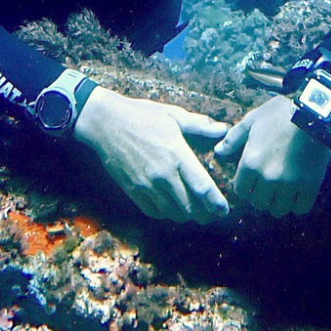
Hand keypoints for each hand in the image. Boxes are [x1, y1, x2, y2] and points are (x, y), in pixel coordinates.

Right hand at [72, 87, 231, 223]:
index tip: (225, 210)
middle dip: (205, 214)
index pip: (203, 188)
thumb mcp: (173, 115)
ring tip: (194, 211)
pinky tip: (172, 207)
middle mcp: (163, 174)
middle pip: (190, 207)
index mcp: (177, 154)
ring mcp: (146, 185)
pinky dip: (166, 214)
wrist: (106, 122)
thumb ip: (200, 126)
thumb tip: (223, 130)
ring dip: (187, 215)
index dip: (217, 203)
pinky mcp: (133, 190)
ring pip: (173, 213)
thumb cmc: (142, 115)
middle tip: (213, 213)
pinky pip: (154, 212)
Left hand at [213, 95, 330, 215]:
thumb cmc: (280, 114)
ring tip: (283, 192)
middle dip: (261, 196)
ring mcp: (289, 184)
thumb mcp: (252, 120)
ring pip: (278, 210)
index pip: (241, 191)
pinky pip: (300, 209)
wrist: (314, 114)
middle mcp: (267, 178)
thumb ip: (233, 138)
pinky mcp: (309, 186)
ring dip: (279, 203)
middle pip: (259, 203)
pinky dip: (298, 205)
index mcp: (250, 162)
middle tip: (268, 187)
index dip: (246, 187)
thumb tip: (218, 151)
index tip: (253, 181)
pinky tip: (298, 194)